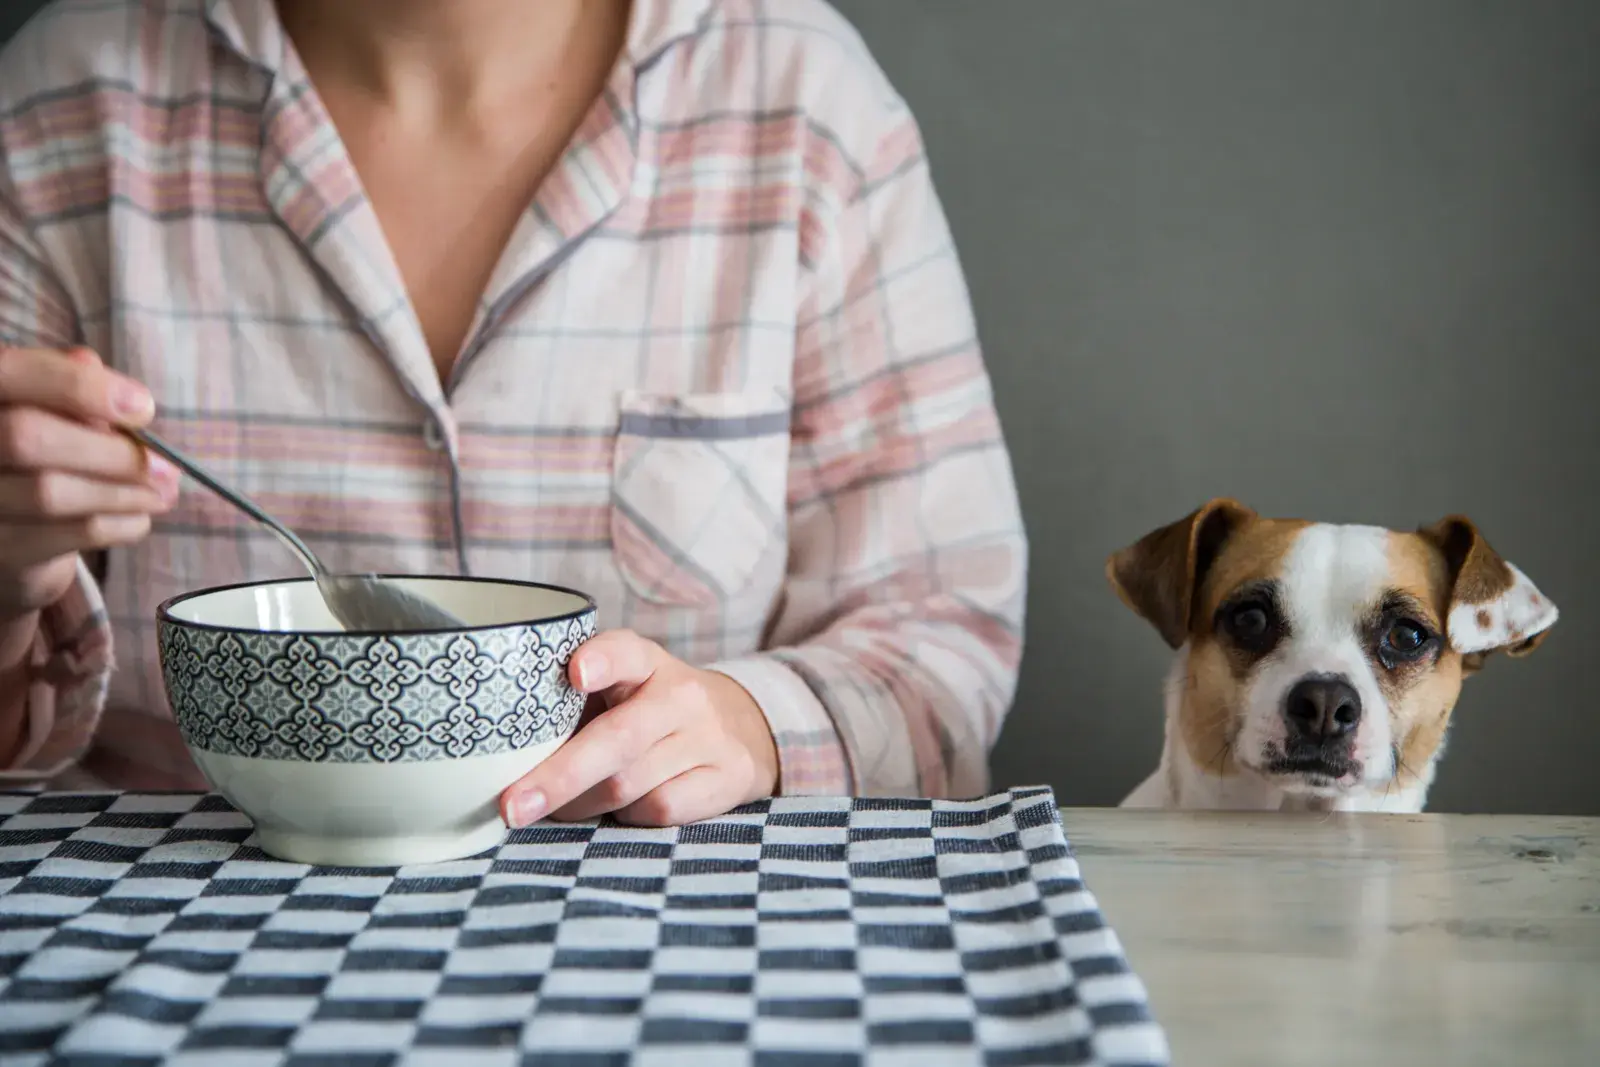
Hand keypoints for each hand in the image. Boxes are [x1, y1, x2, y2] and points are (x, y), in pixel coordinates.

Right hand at [0, 346, 175, 617]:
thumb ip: (78, 389)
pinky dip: (119, 525)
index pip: (12, 374)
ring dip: (124, 493)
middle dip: (110, 451)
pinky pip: (65, 534)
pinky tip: (139, 517)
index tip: (143, 407)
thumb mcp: (55, 408)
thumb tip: (129, 401)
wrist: (15, 529)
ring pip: (49, 493)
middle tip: (165, 466)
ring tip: (162, 492)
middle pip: (27, 438)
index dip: (79, 385)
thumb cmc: (42, 452)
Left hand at [500, 629, 779, 826]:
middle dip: (559, 776)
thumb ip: (572, 703)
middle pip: (617, 738)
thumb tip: (498, 752)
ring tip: (563, 804)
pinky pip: (660, 808)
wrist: (738, 728)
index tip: (574, 674)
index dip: (601, 660)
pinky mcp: (727, 776)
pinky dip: (629, 815)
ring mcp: (709, 736)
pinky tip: (624, 806)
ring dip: (583, 803)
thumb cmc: (648, 711)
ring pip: (629, 783)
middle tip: (512, 805)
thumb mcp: (619, 689)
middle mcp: (682, 695)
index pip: (625, 652)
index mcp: (646, 663)